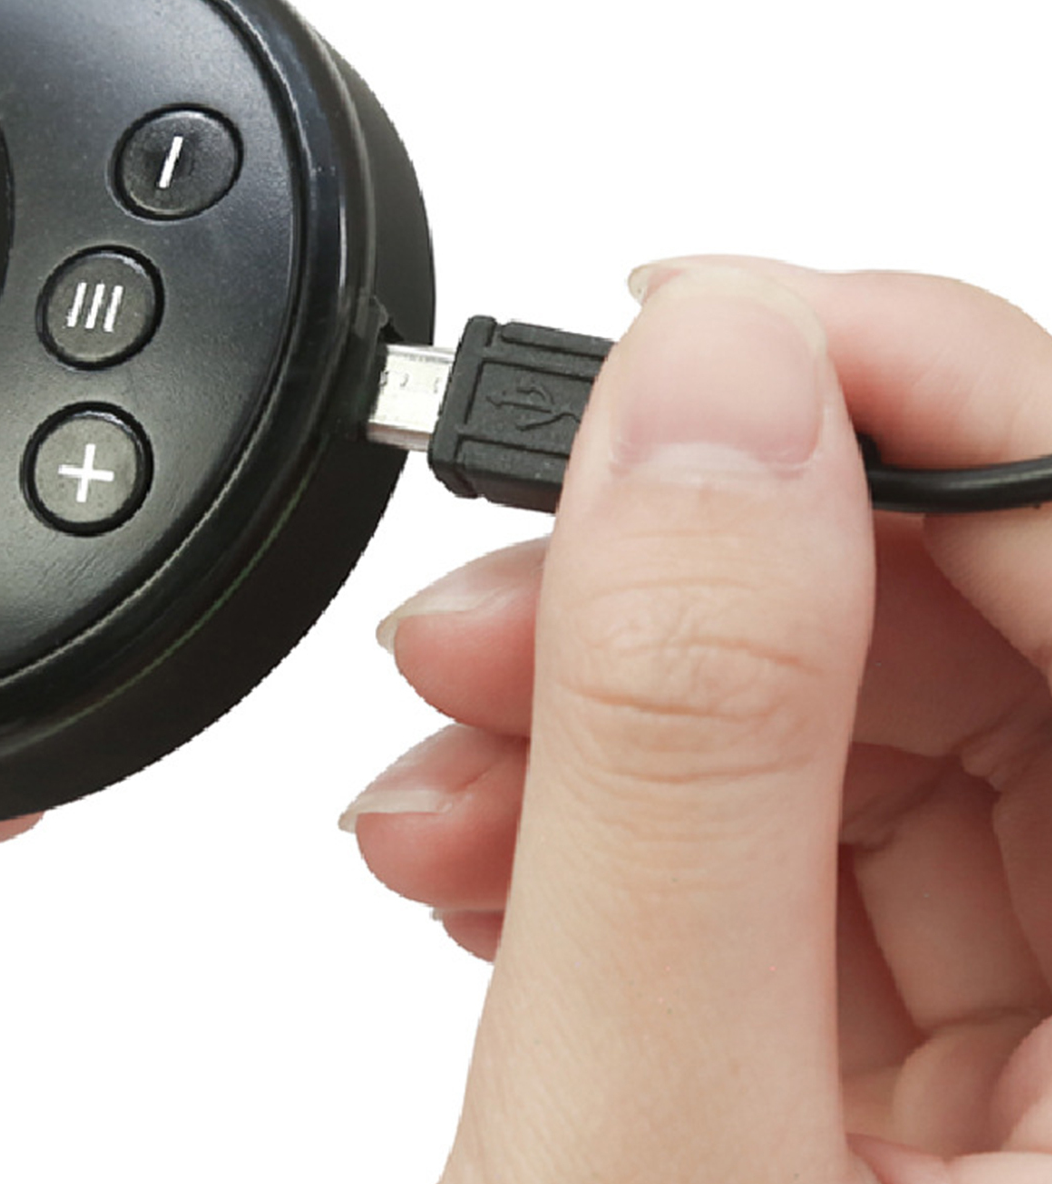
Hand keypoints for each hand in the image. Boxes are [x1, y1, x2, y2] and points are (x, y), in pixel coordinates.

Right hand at [347, 259, 1051, 1180]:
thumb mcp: (640, 1123)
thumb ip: (681, 740)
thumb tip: (707, 389)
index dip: (917, 387)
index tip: (693, 324)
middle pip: (981, 637)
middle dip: (699, 576)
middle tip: (493, 589)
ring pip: (871, 731)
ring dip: (625, 702)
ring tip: (445, 769)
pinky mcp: (930, 1067)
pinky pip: (806, 842)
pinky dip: (631, 813)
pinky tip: (493, 847)